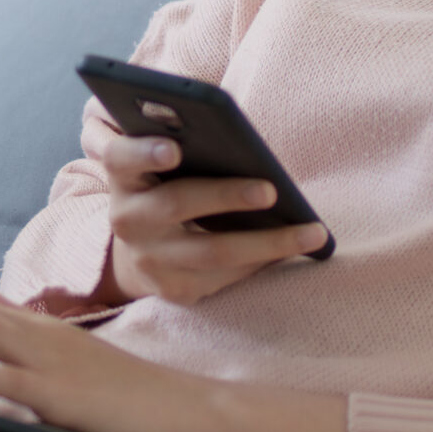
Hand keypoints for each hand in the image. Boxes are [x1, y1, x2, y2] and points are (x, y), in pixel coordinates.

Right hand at [94, 133, 329, 306]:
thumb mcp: (163, 167)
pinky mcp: (174, 289)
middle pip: (176, 204)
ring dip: (268, 242)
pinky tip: (295, 250)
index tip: (174, 148)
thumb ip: (184, 148)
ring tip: (311, 232)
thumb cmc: (169, 188)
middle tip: (271, 190)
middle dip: (226, 196)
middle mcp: (128, 220)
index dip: (144, 152)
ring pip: (213, 251)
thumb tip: (241, 142)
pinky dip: (262, 261)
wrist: (143, 251)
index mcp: (124, 176)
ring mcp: (149, 260)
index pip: (121, 157)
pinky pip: (225, 276)